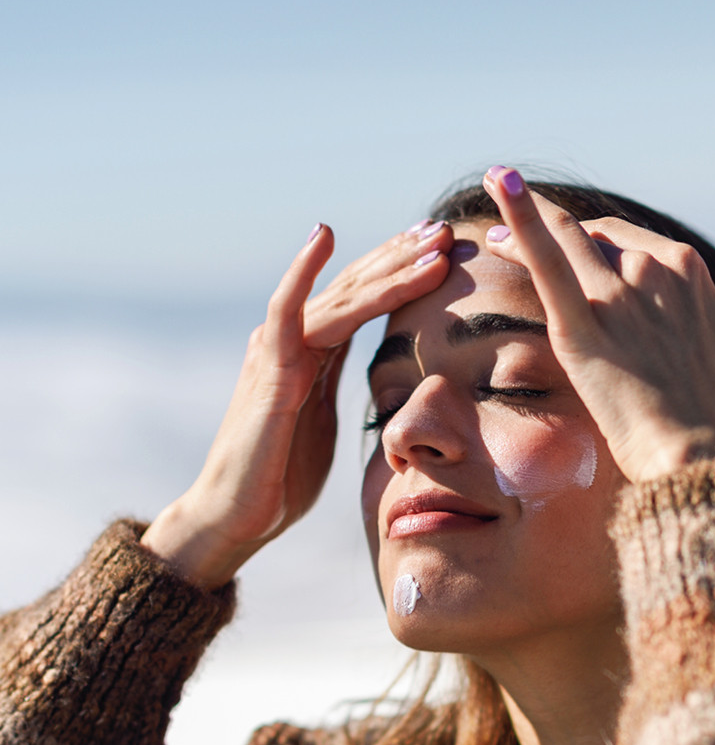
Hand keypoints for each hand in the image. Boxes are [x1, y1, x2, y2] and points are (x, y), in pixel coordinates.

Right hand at [141, 220, 453, 586]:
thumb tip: (376, 380)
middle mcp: (294, 340)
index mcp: (313, 352)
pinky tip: (324, 236)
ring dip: (388, 267)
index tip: (444, 251)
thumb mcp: (324, 421)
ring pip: (341, 296)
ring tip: (429, 241)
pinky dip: (303, 272)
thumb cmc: (281, 476)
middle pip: (357, 286)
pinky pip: (287, 312)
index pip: (364, 300)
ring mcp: (278, 350)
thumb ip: (339, 387)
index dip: (403, 273)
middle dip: (403, 257)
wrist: (237, 515)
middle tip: (447, 230)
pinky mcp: (268, 371)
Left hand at [481, 167, 714, 481]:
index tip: (576, 246)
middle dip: (557, 231)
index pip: (633, 243)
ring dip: (525, 217)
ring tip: (493, 206)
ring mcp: (615, 297)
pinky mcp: (580, 328)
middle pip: (594, 240)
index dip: (600, 242)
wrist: (703, 457)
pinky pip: (546, 261)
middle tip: (511, 232)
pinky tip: (500, 182)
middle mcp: (652, 271)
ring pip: (564, 240)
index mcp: (689, 270)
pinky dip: (522, 217)